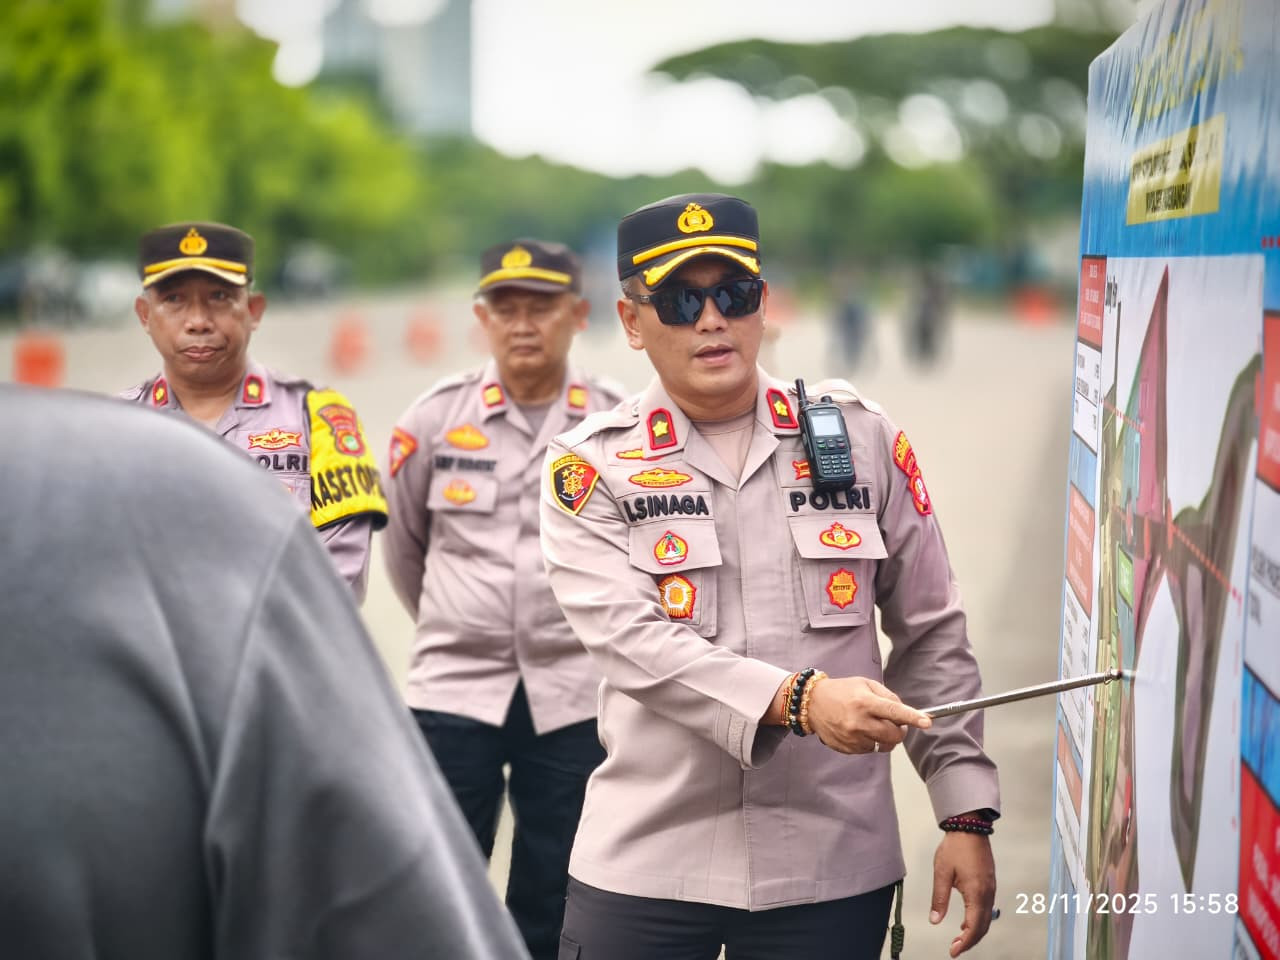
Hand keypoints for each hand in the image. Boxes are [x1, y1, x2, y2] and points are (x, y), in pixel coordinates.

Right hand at [805, 676, 930, 753]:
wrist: (812, 704)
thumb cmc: (842, 691)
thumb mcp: (865, 684)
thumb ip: (888, 696)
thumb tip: (906, 712)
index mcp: (864, 702)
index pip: (893, 711)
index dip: (912, 717)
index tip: (927, 722)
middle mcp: (858, 721)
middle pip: (893, 735)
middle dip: (900, 730)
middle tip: (894, 722)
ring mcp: (852, 738)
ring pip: (883, 746)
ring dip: (884, 737)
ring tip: (872, 724)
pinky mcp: (847, 748)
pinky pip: (870, 750)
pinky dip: (871, 742)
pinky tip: (859, 730)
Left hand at [929, 831, 995, 956]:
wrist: (969, 827)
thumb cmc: (956, 847)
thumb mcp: (942, 873)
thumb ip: (939, 898)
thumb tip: (935, 919)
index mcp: (976, 893)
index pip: (973, 927)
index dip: (964, 943)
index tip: (953, 951)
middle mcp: (987, 893)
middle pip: (983, 926)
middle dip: (970, 941)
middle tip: (954, 948)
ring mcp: (991, 888)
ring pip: (987, 919)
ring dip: (975, 931)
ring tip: (959, 939)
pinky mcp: (989, 883)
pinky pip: (987, 908)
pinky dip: (978, 920)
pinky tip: (967, 921)